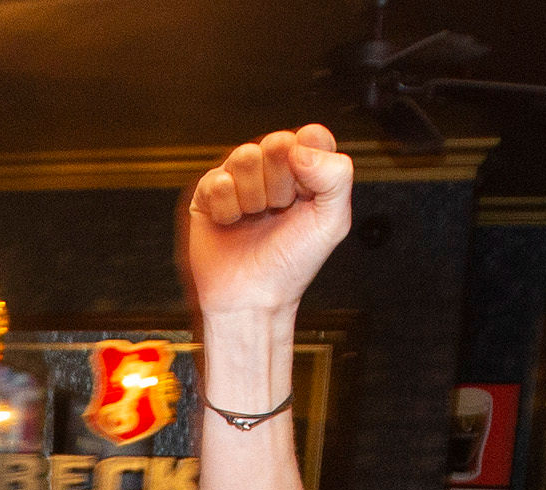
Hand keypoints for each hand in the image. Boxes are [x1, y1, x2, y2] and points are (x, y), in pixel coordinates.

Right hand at [182, 124, 353, 319]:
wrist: (252, 298)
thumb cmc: (291, 264)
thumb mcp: (332, 221)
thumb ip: (336, 175)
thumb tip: (301, 147)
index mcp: (306, 172)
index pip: (311, 136)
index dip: (310, 161)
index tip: (307, 190)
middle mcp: (273, 171)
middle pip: (277, 142)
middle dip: (281, 182)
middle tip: (280, 209)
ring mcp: (240, 180)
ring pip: (245, 156)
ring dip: (253, 195)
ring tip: (255, 218)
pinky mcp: (209, 194)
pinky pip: (216, 180)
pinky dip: (227, 207)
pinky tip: (233, 223)